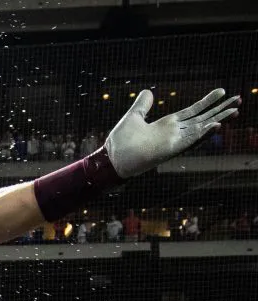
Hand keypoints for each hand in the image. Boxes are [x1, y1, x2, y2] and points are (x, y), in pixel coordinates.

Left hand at [105, 88, 239, 178]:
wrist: (112, 159)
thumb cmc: (120, 142)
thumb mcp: (132, 117)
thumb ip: (142, 105)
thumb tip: (148, 91)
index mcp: (167, 124)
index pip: (192, 110)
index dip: (207, 101)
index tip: (222, 91)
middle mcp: (174, 132)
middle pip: (203, 118)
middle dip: (220, 109)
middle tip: (239, 100)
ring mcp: (174, 141)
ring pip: (201, 129)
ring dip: (218, 120)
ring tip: (235, 111)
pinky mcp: (171, 150)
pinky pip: (190, 141)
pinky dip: (203, 133)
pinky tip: (216, 125)